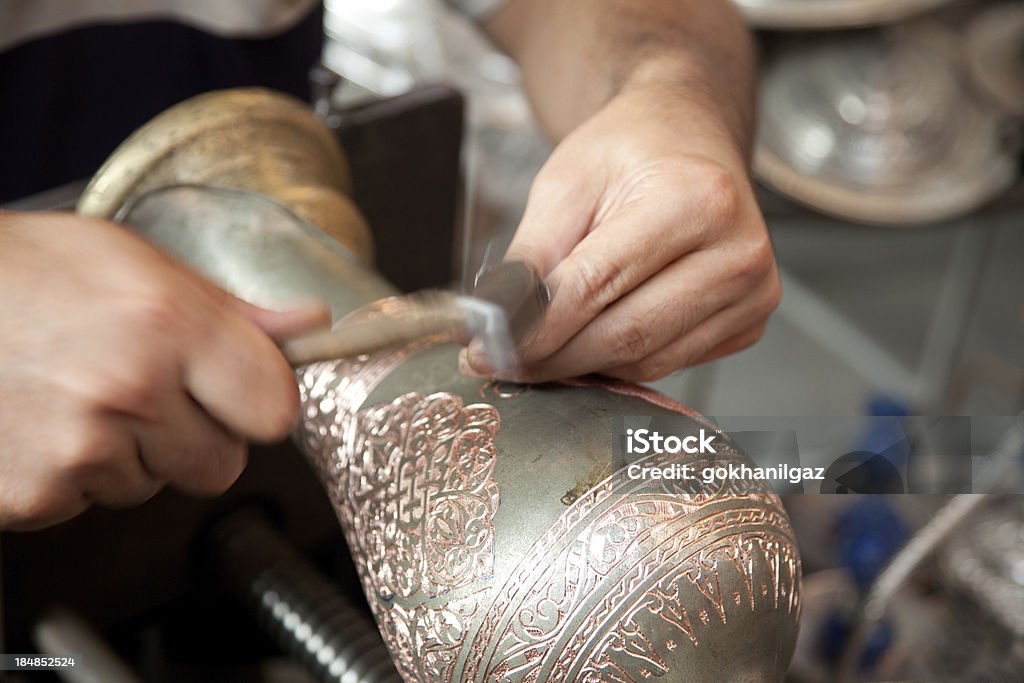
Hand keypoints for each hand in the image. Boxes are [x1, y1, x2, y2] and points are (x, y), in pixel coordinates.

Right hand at [0, 212, 328, 529]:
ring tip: (85, 397)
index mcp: (167, 325)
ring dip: (135, 454)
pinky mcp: (36, 495)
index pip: (275, 410)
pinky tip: (50, 424)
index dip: (261, 402)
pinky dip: (78, 475)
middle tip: (149, 392)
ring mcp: (80, 451)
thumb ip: (229, 308)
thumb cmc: (27, 273)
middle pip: (223, 463)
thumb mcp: (136, 262)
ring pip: (157, 485)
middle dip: (198, 435)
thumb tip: (306, 325)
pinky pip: (93, 502)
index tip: (243, 391)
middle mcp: (129, 391)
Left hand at [461, 85, 779, 382]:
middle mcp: (738, 251)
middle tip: (498, 361)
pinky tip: (588, 340)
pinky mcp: (748, 324)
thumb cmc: (630, 150)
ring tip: (538, 349)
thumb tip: (496, 324)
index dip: (535, 329)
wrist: (687, 137)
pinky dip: (618, 362)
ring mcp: (753, 294)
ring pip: (645, 361)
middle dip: (551, 357)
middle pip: (625, 336)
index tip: (487, 349)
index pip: (598, 286)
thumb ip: (531, 258)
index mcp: (696, 199)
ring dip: (582, 366)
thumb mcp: (564, 185)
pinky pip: (667, 363)